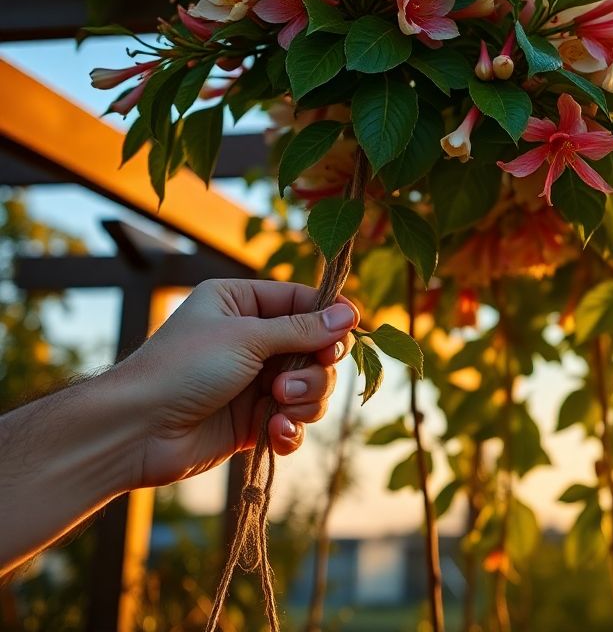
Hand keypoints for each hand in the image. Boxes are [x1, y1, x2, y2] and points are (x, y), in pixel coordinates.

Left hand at [116, 278, 359, 487]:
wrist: (137, 431)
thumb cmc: (183, 369)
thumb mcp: (247, 338)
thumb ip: (302, 328)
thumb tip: (350, 314)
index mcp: (242, 304)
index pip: (303, 302)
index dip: (330, 317)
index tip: (352, 330)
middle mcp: (252, 340)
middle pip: (317, 348)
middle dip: (313, 370)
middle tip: (288, 384)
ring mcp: (256, 381)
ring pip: (312, 386)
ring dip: (305, 400)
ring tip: (277, 408)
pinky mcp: (255, 420)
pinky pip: (295, 421)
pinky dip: (292, 430)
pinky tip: (276, 435)